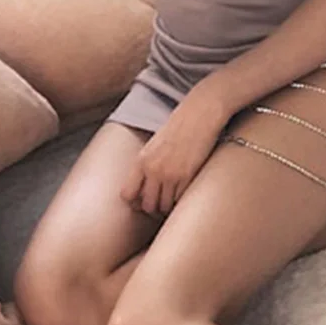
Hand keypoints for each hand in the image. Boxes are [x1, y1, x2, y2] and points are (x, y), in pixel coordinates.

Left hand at [121, 85, 229, 215]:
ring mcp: (170, 175)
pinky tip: (183, 193)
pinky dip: (181, 201)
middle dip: (153, 208)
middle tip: (161, 204)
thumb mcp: (154, 146)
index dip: (134, 202)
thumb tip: (145, 187)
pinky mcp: (187, 176)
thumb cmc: (178, 129)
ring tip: (173, 200)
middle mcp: (152, 170)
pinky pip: (179, 200)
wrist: (198, 116)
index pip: (127, 194)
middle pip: (147, 205)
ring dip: (168, 207)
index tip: (143, 201)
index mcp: (141, 161)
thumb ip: (146, 166)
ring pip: (164, 206)